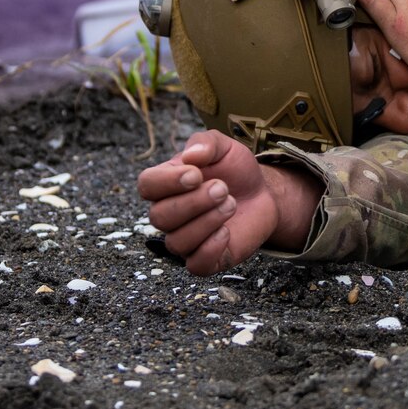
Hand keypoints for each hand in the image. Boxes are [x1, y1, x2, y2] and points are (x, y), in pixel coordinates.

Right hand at [135, 131, 316, 273]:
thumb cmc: (235, 170)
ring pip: (177, 242)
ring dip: (206, 222)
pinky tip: (227, 231)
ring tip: (231, 203)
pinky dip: (211, 248)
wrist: (261, 193)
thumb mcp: (224, 146)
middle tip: (222, 188)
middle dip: (193, 202)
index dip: (167, 182)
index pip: (146, 185)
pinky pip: (195, 265)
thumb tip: (190, 155)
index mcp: (166, 184)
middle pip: (159, 217)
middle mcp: (169, 214)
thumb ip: (206, 143)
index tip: (196, 174)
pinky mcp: (205, 259)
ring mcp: (186, 239)